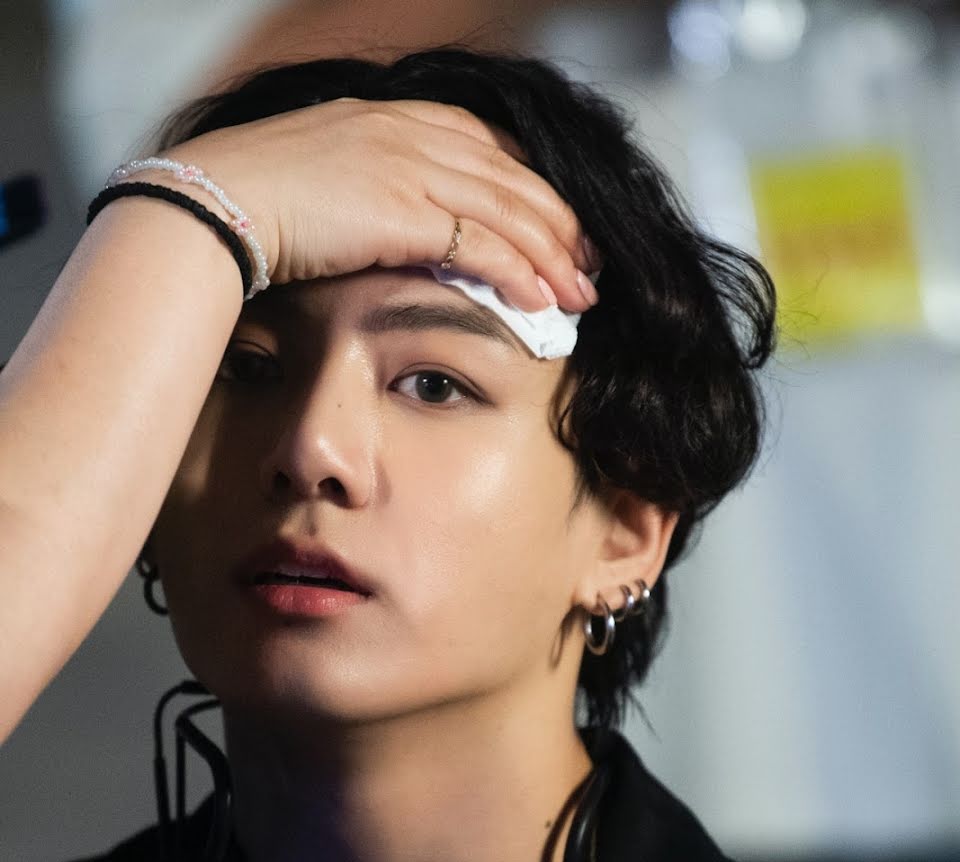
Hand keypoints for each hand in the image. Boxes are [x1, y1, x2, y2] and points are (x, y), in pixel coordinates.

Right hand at [162, 97, 597, 311]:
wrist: (216, 202)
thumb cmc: (259, 200)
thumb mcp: (330, 177)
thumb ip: (377, 188)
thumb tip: (401, 226)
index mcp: (399, 118)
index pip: (491, 150)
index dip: (534, 190)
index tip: (560, 226)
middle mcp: (414, 134)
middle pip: (514, 178)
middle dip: (560, 224)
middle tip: (591, 264)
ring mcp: (411, 168)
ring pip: (510, 211)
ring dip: (554, 255)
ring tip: (581, 293)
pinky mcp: (405, 212)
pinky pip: (484, 245)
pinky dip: (521, 274)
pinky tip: (543, 300)